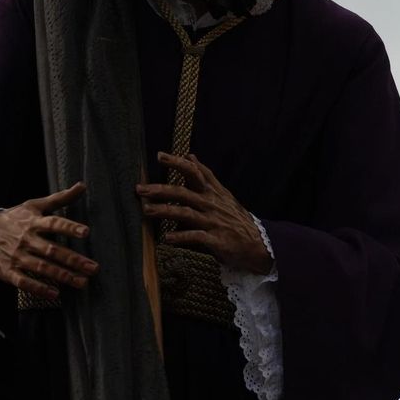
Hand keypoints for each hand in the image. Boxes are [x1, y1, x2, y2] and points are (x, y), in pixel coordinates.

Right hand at [0, 182, 97, 300]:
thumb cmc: (13, 219)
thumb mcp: (33, 205)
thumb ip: (59, 198)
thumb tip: (82, 186)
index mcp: (33, 222)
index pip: (54, 224)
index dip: (69, 228)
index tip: (86, 233)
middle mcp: (26, 240)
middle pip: (52, 250)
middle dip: (73, 260)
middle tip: (93, 268)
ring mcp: (17, 256)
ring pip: (42, 268)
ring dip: (63, 276)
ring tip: (82, 283)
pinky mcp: (7, 272)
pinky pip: (24, 282)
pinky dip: (38, 288)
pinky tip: (55, 294)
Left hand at [136, 152, 272, 274]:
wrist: (259, 244)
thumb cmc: (236, 219)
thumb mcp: (223, 194)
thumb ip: (206, 177)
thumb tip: (191, 156)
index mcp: (213, 192)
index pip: (195, 172)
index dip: (178, 162)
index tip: (160, 156)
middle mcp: (212, 204)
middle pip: (184, 193)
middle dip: (161, 190)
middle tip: (140, 189)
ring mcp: (214, 222)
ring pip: (185, 213)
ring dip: (165, 211)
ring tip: (146, 211)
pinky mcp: (216, 240)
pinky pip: (196, 237)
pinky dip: (181, 237)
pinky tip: (166, 238)